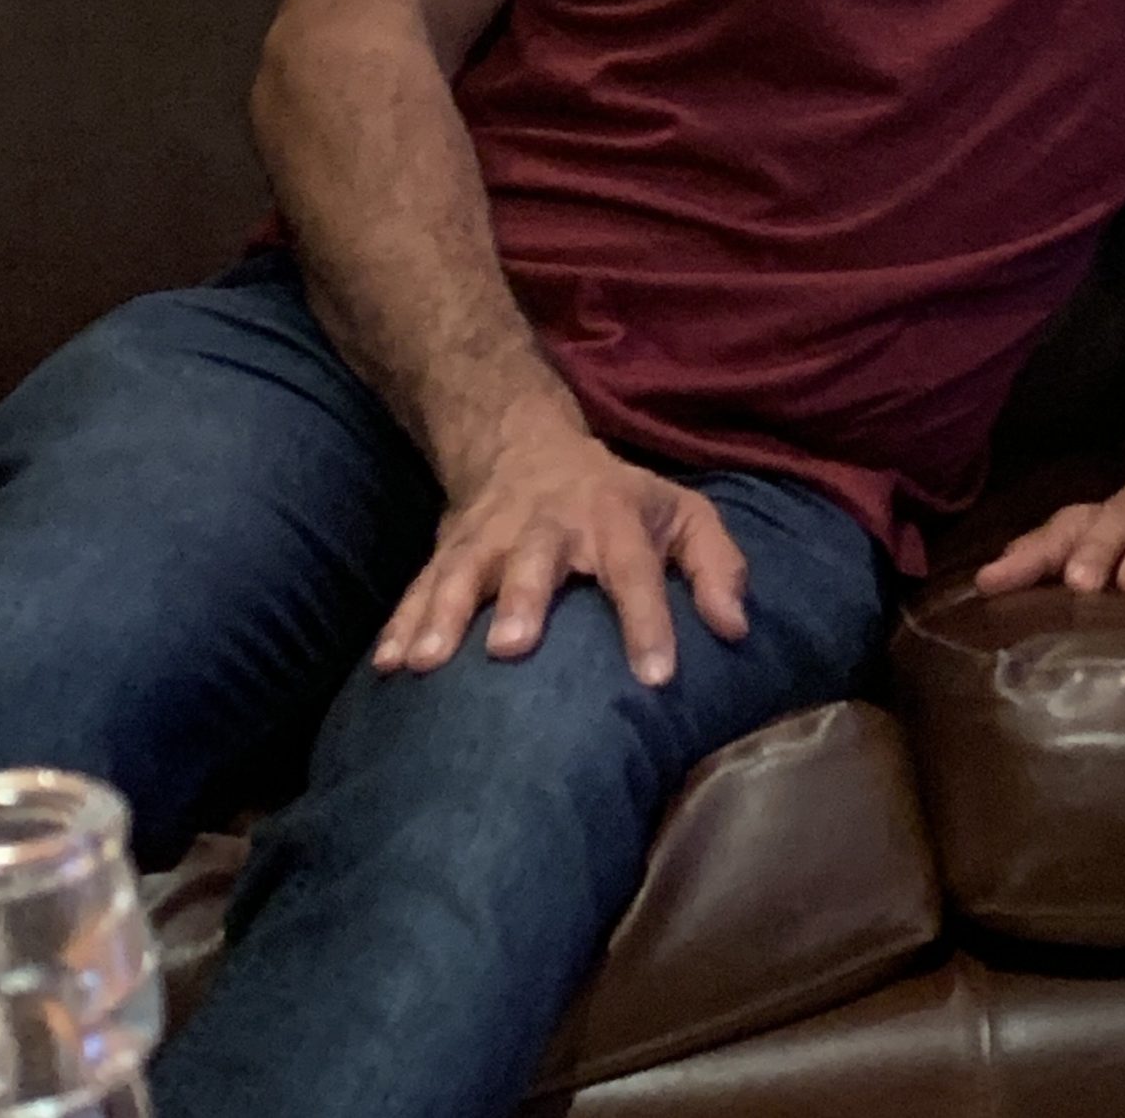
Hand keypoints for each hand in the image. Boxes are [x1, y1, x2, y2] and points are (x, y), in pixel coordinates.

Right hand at [372, 419, 749, 685]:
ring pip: (464, 572)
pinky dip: (401, 623)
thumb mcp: (683, 515)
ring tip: (428, 663)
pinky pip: (419, 588)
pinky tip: (388, 666)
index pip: (636, 570)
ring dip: (445, 614)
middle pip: (536, 560)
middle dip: (523, 600)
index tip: (656, 678)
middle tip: (513, 648)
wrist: (528, 447)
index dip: (648, 621)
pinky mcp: (447, 552)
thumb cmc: (619, 501)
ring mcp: (490, 538)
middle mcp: (548, 525)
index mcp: (614, 517)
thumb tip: (736, 629)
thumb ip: (718, 566)